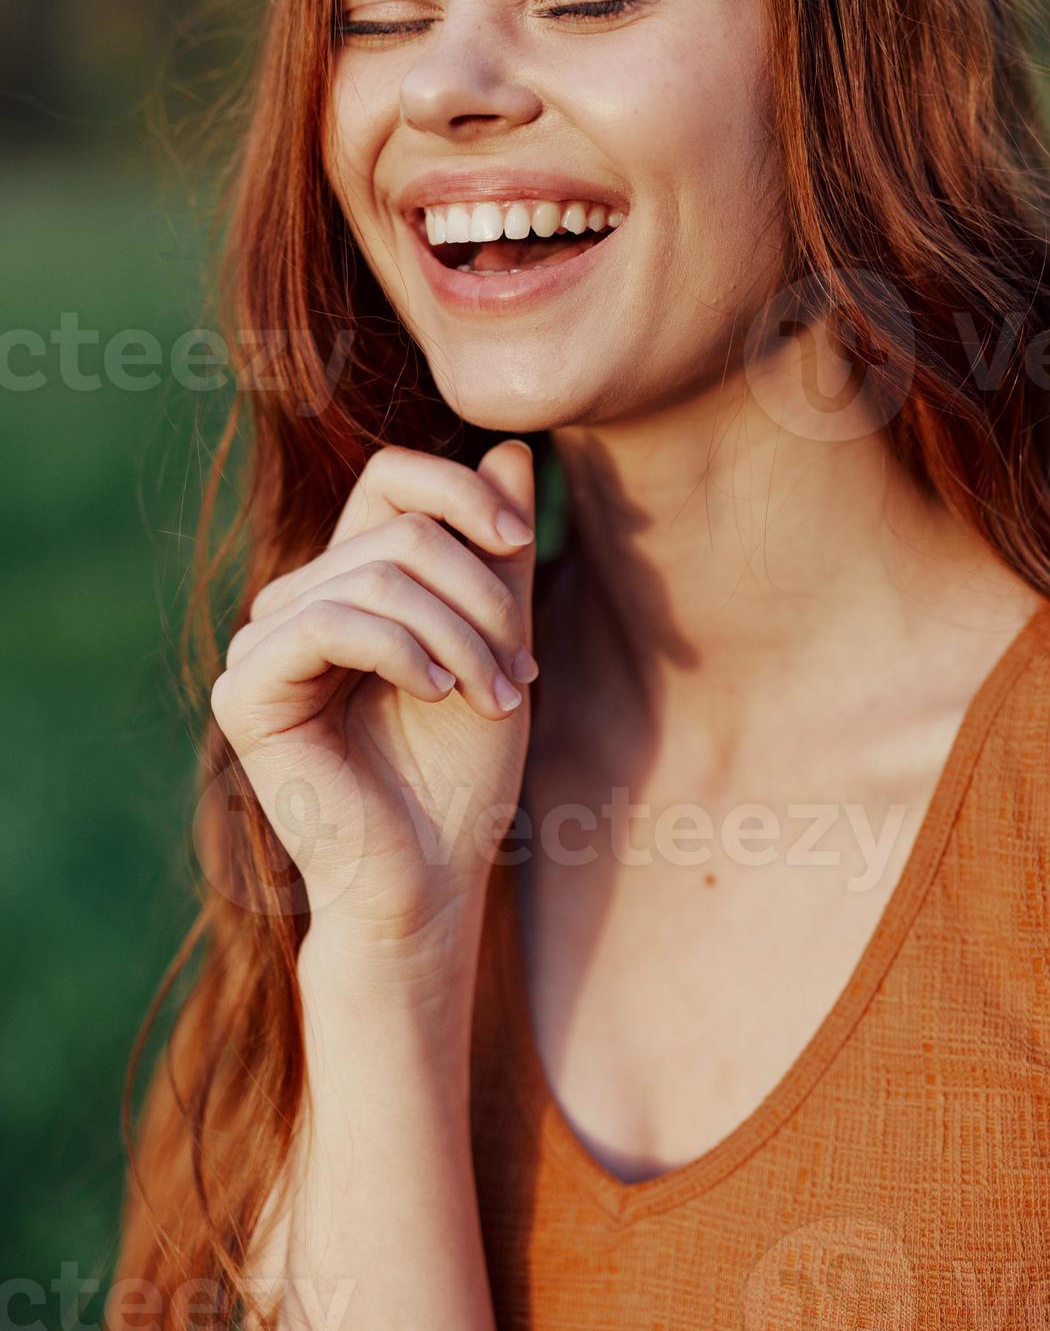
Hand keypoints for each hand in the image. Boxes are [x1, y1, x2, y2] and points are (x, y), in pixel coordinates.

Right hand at [208, 439, 536, 967]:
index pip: (389, 477)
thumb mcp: (498, 640)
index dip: (459, 489)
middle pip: (398, 531)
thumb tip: (511, 449)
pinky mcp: (246, 693)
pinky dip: (403, 652)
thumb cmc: (465, 773)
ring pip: (375, 575)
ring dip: (460, 634)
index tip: (522, 538)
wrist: (433, 881)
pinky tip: (439, 695)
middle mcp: (294, 604)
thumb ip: (497, 551)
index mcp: (347, 583)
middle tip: (523, 668)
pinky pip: (330, 623)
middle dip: (482, 595)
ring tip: (499, 694)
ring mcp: (261, 647)